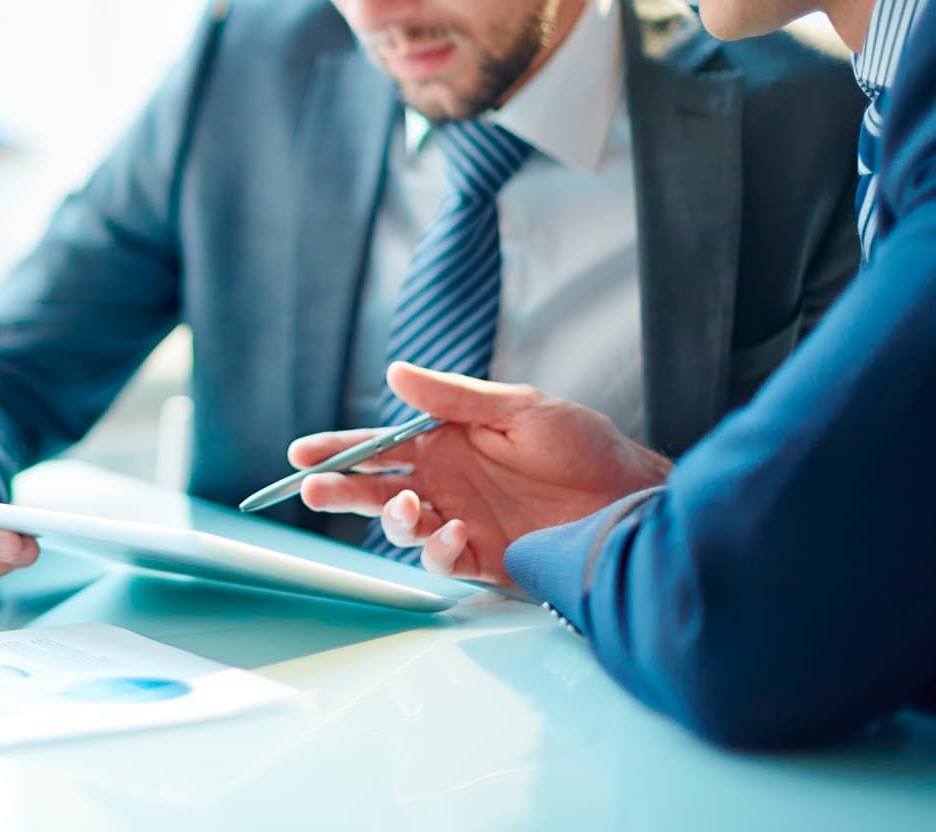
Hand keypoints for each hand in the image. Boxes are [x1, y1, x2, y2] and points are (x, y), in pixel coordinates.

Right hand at [290, 362, 671, 584]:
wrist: (632, 497)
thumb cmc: (583, 445)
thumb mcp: (519, 407)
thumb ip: (454, 397)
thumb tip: (395, 373)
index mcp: (446, 443)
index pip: (380, 446)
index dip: (340, 450)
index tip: (302, 454)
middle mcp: (447, 485)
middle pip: (377, 490)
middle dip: (341, 490)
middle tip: (313, 490)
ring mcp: (463, 522)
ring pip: (404, 527)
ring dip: (392, 519)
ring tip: (406, 508)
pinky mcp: (486, 560)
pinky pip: (445, 560)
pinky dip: (439, 550)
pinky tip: (454, 532)